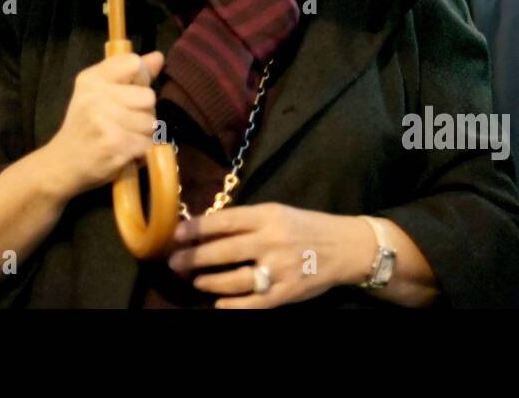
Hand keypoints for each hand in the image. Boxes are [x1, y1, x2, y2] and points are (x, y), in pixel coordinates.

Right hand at [42, 51, 163, 197]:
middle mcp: (96, 96)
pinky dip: (141, 151)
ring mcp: (104, 122)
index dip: (140, 79)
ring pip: (151, 122)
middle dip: (144, 111)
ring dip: (144, 133)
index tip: (130, 92)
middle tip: (126, 121)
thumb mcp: (97, 92)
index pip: (134, 63)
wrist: (62, 163)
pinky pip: (148, 143)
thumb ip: (128, 74)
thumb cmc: (84, 125)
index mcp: (92, 79)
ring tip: (125, 137)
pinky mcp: (115, 146)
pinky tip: (126, 150)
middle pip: (148, 96)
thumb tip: (158, 57)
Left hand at [167, 203, 372, 308]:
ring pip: (234, 280)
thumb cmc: (303, 227)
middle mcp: (272, 241)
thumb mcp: (275, 213)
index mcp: (267, 216)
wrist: (344, 247)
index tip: (175, 234)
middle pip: (223, 251)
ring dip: (209, 282)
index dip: (196, 228)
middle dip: (194, 258)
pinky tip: (218, 303)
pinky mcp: (286, 293)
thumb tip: (203, 227)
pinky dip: (231, 305)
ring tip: (196, 280)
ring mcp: (279, 269)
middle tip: (174, 262)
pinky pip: (252, 303)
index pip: (224, 221)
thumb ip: (244, 221)